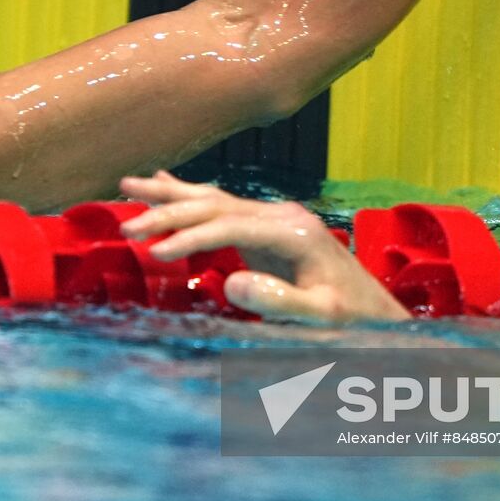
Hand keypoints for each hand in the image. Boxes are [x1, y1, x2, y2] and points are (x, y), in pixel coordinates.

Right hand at [119, 170, 408, 323]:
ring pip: (212, 197)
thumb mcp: (322, 317)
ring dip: (169, 194)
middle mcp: (281, 216)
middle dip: (168, 213)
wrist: (373, 312)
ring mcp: (272, 218)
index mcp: (292, 232)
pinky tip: (162, 181)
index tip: (156, 254)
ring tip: (126, 185)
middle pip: (214, 204)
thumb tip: (232, 283)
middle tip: (125, 228)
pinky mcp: (264, 227)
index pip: (228, 226)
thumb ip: (281, 301)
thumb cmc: (350, 319)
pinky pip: (219, 206)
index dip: (190, 237)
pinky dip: (187, 195)